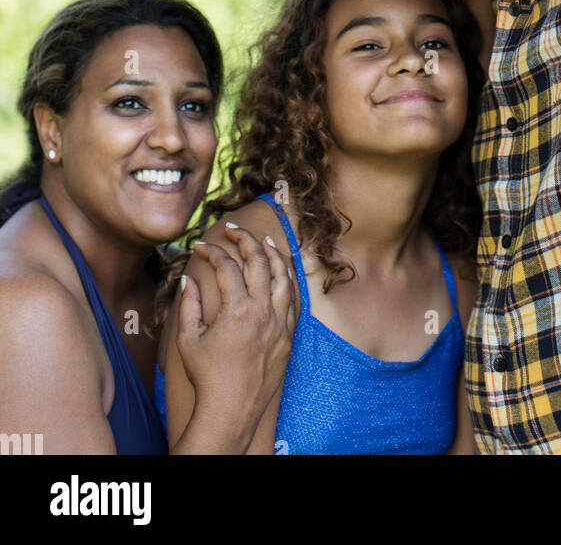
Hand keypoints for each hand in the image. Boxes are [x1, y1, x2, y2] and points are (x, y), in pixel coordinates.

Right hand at [176, 225, 296, 414]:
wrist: (231, 411)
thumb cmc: (206, 377)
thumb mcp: (188, 339)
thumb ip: (189, 304)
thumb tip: (187, 278)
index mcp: (238, 310)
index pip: (227, 267)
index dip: (212, 252)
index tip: (200, 246)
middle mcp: (264, 312)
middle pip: (259, 261)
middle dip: (245, 240)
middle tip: (233, 229)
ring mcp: (280, 324)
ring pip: (283, 277)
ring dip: (273, 254)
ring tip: (264, 240)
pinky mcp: (288, 336)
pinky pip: (293, 300)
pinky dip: (287, 281)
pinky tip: (281, 272)